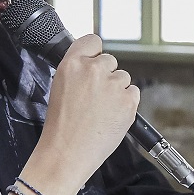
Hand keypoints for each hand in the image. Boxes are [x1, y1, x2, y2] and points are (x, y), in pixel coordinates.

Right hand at [25, 33, 137, 194]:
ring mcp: (113, 85)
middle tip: (94, 97)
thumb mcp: (59, 87)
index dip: (95, 52)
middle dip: (106, 76)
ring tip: (101, 111)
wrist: (67, 153)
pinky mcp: (128, 101)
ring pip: (123, 77)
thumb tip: (94, 62)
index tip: (94, 60)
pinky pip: (134, 93)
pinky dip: (126, 103)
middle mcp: (93, 70)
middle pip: (110, 60)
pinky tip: (111, 116)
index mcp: (72, 64)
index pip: (92, 40)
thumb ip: (78, 71)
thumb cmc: (61, 127)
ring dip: (117, 90)